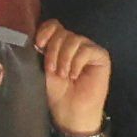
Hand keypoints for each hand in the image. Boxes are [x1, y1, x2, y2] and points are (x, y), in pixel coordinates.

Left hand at [38, 21, 111, 136]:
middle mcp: (73, 43)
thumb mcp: (45, 68)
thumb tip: (36, 38)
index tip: (39, 45)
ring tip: (63, 75)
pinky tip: (75, 76)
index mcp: (58, 44)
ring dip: (64, 58)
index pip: (53, 25)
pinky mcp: (100, 56)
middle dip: (53, 51)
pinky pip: (86, 50)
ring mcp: (88, 48)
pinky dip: (77, 63)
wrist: (71, 111)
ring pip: (74, 39)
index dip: (45, 31)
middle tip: (52, 70)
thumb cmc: (57, 92)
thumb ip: (43, 51)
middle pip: (62, 32)